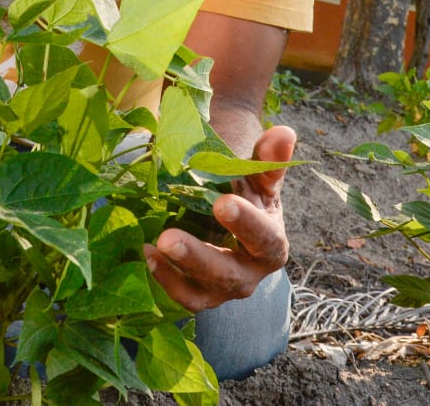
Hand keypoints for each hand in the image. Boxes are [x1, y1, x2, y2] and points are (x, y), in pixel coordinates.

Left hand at [145, 124, 295, 312]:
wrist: (226, 201)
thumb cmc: (244, 186)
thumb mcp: (257, 172)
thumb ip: (269, 157)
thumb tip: (284, 133)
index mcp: (272, 244)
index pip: (264, 239)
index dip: (246, 225)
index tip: (222, 204)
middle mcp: (249, 273)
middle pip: (229, 275)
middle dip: (198, 257)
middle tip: (168, 237)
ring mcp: (220, 288)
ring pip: (200, 294)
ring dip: (174, 275)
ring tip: (152, 247)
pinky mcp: (196, 293)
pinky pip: (180, 296)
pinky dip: (162, 279)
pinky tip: (144, 253)